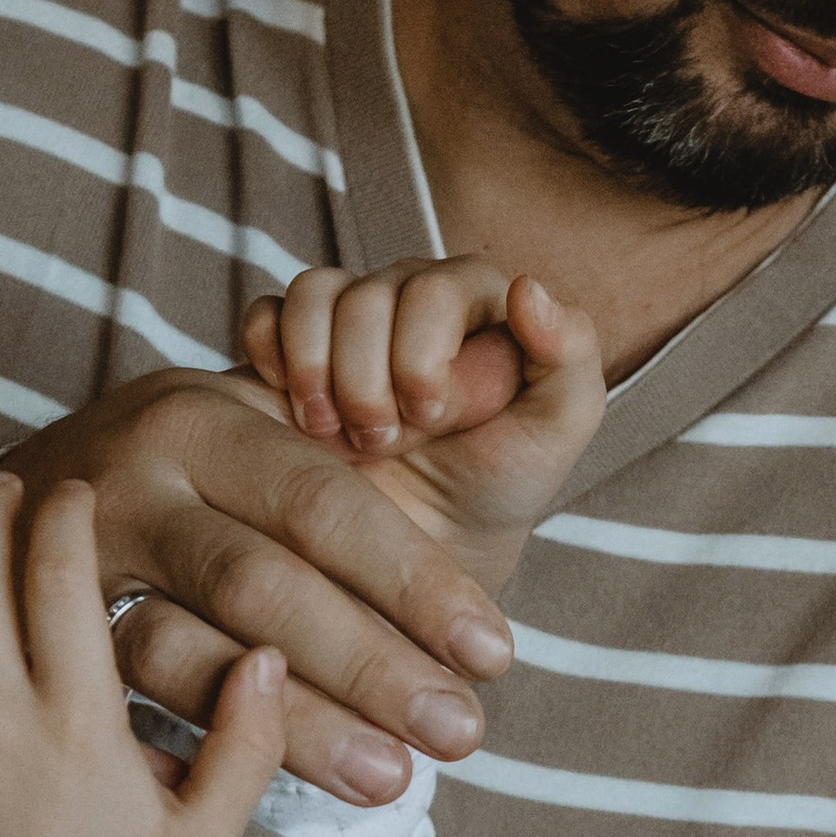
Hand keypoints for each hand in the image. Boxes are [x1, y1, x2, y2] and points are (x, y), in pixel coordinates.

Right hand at [0, 371, 515, 813]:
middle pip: (261, 583)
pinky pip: (139, 705)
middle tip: (462, 733)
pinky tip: (275, 797)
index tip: (495, 653)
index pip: (324, 503)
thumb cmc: (244, 460)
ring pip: (188, 653)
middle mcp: (136, 479)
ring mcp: (83, 560)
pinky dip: (210, 747)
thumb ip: (443, 372)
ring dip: (299, 725)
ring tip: (394, 782)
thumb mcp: (320, 400)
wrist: (76, 486)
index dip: (413, 580)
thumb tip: (545, 306)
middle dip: (369, 665)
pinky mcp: (57, 632)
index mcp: (209, 414)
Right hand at [238, 261, 605, 595]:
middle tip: (382, 441)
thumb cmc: (496, 484)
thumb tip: (529, 287)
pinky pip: (265, 315)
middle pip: (368, 293)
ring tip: (334, 435)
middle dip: (368, 377)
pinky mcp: (292, 344)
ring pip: (313, 293)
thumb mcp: (555, 432)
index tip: (430, 418)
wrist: (421, 549)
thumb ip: (570, 357)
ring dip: (318, 370)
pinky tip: (297, 410)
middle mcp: (411, 294)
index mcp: (476, 300)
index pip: (435, 288)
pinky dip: (272, 359)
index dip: (422, 353)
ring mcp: (349, 316)